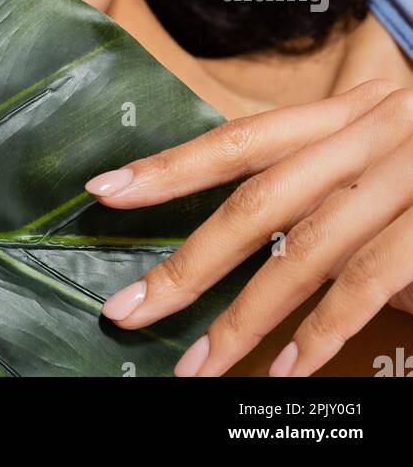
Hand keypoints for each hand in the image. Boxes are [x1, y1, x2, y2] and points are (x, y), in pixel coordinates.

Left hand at [84, 79, 412, 376]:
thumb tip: (232, 205)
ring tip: (198, 369)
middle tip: (130, 311)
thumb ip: (314, 166)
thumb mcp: (374, 133)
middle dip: (189, 263)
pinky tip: (290, 370)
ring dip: (246, 319)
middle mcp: (365, 139)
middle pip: (258, 204)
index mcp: (340, 116)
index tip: (105, 191)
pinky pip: (371, 285)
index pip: (240, 140)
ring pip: (307, 255)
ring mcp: (403, 182)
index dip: (171, 165)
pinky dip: (326, 331)